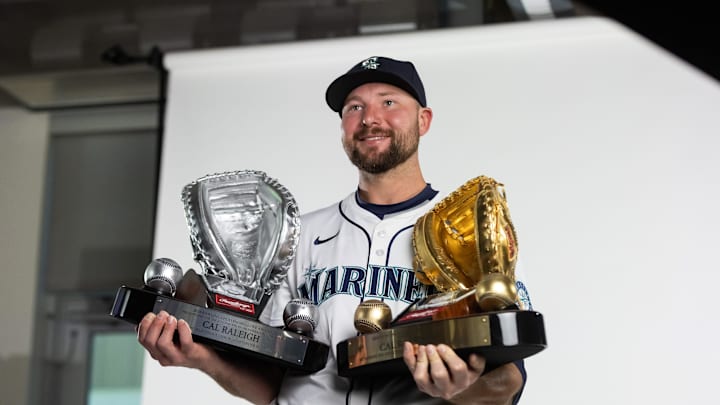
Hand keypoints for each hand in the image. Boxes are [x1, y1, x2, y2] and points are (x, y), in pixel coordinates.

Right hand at [137, 311, 217, 369]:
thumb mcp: (170, 340)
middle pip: (149, 341)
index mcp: (156, 352)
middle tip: (163, 314)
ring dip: (166, 327)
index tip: (151, 315)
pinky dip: (182, 329)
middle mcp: (164, 356)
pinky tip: (182, 322)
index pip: (142, 340)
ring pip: (162, 343)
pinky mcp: (190, 353)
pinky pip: (184, 341)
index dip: (144, 325)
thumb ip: (159, 332)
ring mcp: (176, 356)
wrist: (205, 359)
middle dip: (154, 324)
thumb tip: (150, 319)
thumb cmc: (187, 346)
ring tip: (172, 319)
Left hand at [403, 342, 521, 403]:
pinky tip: (410, 346)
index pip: (457, 369)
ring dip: (421, 360)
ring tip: (423, 348)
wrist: (455, 387)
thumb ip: (477, 362)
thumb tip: (474, 356)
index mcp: (462, 381)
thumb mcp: (474, 369)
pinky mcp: (421, 385)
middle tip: (432, 347)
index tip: (443, 346)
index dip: (449, 356)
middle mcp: (447, 388)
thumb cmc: (463, 375)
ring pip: (422, 377)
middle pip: (439, 374)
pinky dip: (408, 357)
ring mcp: (432, 388)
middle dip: (434, 358)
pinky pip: (411, 371)